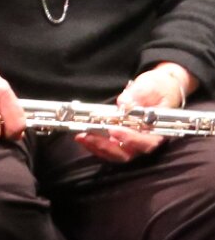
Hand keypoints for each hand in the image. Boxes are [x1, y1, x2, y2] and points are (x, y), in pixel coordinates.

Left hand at [78, 63, 195, 163]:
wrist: (158, 89)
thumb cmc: (158, 88)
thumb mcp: (150, 87)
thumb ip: (139, 95)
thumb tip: (124, 104)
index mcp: (157, 130)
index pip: (146, 142)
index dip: (130, 139)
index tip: (113, 130)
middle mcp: (145, 140)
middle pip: (128, 153)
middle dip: (107, 147)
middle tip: (89, 135)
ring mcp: (132, 141)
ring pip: (116, 153)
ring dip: (98, 147)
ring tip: (82, 137)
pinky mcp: (120, 138)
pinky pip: (108, 147)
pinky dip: (95, 144)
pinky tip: (82, 136)